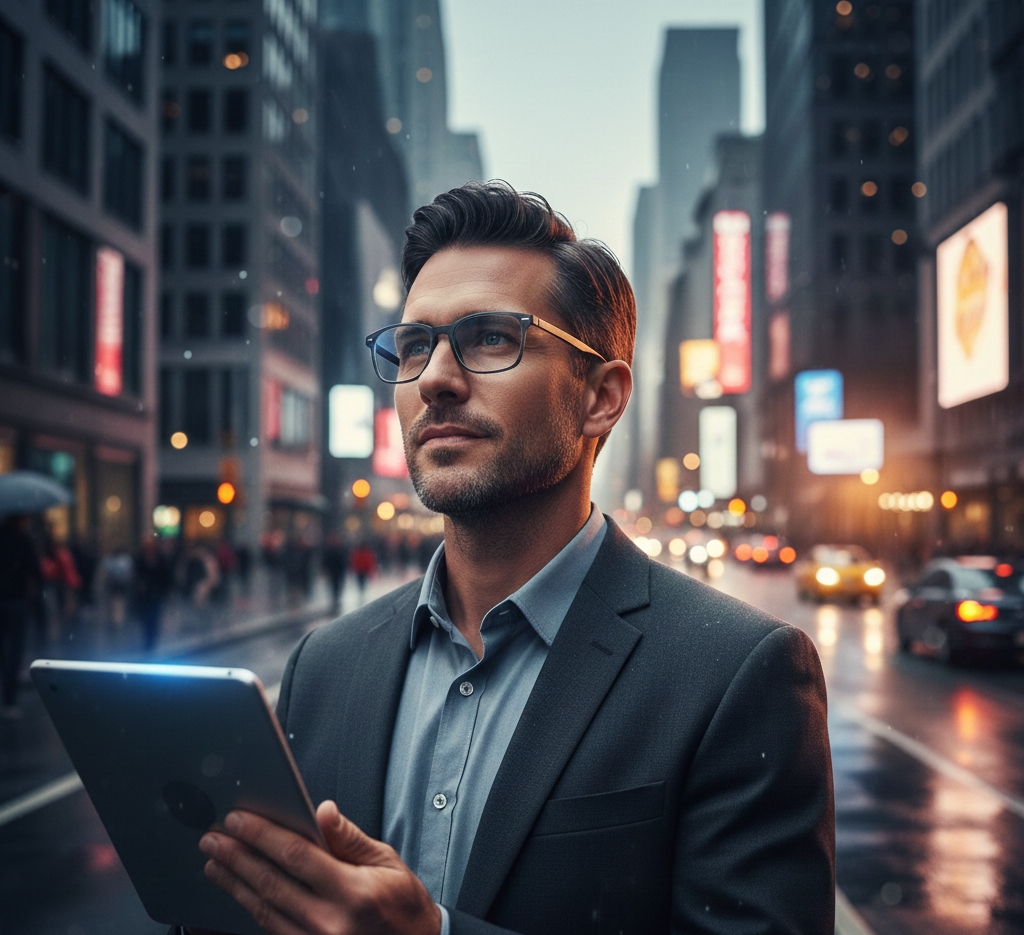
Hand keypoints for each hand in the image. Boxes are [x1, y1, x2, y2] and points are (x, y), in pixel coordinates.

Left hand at [199, 801, 441, 934]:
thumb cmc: (402, 905)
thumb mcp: (386, 863)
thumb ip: (349, 838)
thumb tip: (322, 810)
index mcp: (353, 893)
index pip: (296, 856)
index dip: (262, 835)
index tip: (238, 820)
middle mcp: (330, 923)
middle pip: (271, 883)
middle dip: (237, 857)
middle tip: (212, 838)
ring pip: (264, 910)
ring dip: (235, 883)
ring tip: (215, 862)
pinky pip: (272, 929)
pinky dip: (251, 908)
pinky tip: (238, 892)